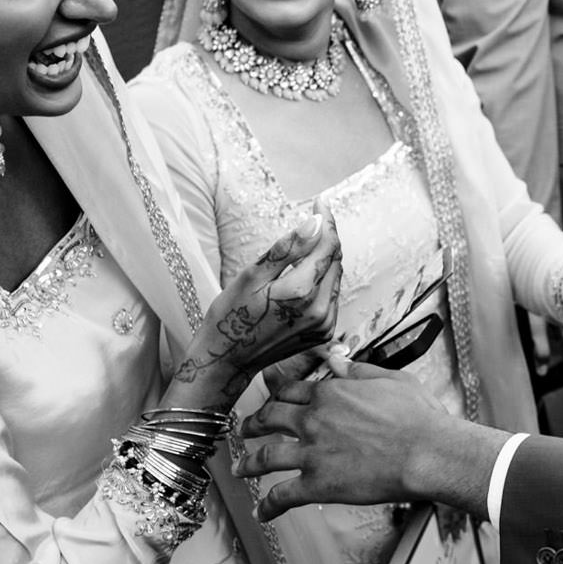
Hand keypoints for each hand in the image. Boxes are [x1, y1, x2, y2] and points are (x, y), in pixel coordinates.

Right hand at [171, 212, 341, 409]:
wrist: (227, 360)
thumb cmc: (230, 315)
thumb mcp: (251, 276)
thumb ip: (287, 249)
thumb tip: (315, 223)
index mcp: (300, 293)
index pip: (327, 247)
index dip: (327, 222)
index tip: (320, 203)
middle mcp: (319, 310)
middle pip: (335, 261)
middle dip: (327, 237)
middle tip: (314, 218)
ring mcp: (324, 325)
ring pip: (335, 279)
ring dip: (326, 258)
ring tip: (307, 245)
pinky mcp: (323, 333)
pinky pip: (331, 297)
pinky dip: (323, 280)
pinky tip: (305, 275)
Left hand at [236, 361, 510, 518]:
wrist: (428, 453)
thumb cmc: (419, 417)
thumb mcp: (391, 379)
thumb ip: (358, 370)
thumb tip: (336, 360)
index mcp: (330, 393)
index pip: (291, 390)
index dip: (276, 393)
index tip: (270, 396)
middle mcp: (313, 420)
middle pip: (270, 418)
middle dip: (253, 423)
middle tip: (246, 429)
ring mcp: (312, 453)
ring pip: (266, 456)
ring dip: (249, 463)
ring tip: (240, 468)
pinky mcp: (318, 485)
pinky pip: (283, 496)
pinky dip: (269, 505)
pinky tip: (262, 513)